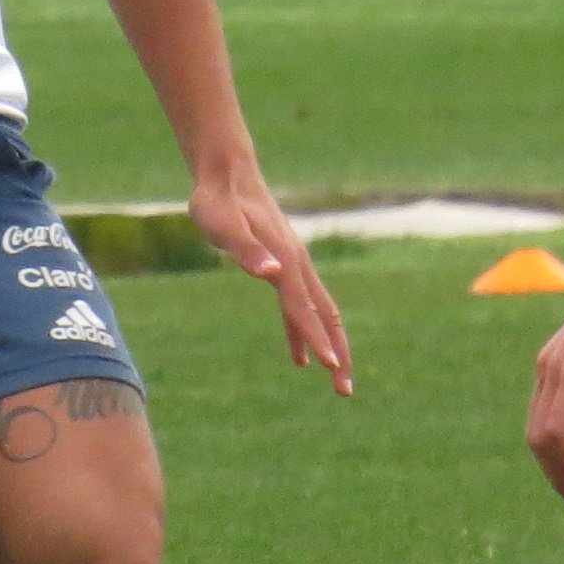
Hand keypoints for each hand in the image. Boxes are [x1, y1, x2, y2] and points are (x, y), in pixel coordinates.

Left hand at [191, 157, 352, 396]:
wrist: (227, 173)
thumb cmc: (218, 201)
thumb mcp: (223, 226)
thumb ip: (246, 250)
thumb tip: (271, 273)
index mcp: (285, 262)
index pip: (304, 309)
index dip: (317, 340)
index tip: (332, 368)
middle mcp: (297, 265)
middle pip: (325, 316)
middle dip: (338, 353)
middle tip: (345, 390)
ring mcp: (293, 265)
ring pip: (320, 313)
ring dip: (329, 346)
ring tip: (336, 380)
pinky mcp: (284, 266)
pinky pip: (301, 306)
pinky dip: (304, 332)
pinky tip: (299, 357)